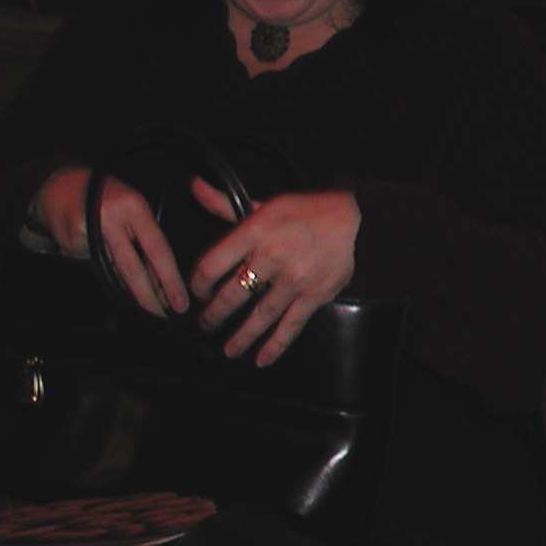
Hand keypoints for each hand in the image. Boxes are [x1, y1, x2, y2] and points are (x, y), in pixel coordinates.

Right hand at [28, 166, 187, 315]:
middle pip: (132, 267)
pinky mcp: (69, 241)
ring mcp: (87, 230)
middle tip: (161, 316)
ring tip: (144, 302)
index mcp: (134, 206)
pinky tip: (98, 254)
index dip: (169, 278)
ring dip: (130, 290)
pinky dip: (101, 267)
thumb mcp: (133, 209)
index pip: (157, 248)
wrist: (60, 185)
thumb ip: (145, 240)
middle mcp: (111, 217)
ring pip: (112, 271)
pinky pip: (92, 265)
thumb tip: (159, 281)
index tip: (179, 300)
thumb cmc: (106, 198)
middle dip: (148, 297)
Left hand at [187, 179, 360, 364]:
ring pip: (260, 314)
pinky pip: (291, 325)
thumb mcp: (262, 204)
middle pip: (233, 293)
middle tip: (206, 324)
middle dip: (215, 314)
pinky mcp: (315, 294)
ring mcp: (296, 278)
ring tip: (229, 349)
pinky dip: (276, 345)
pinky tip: (262, 359)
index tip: (197, 293)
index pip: (212, 265)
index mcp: (255, 231)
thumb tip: (194, 187)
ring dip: (241, 336)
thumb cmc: (302, 211)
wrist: (350, 218)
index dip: (198, 284)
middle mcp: (273, 255)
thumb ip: (224, 203)